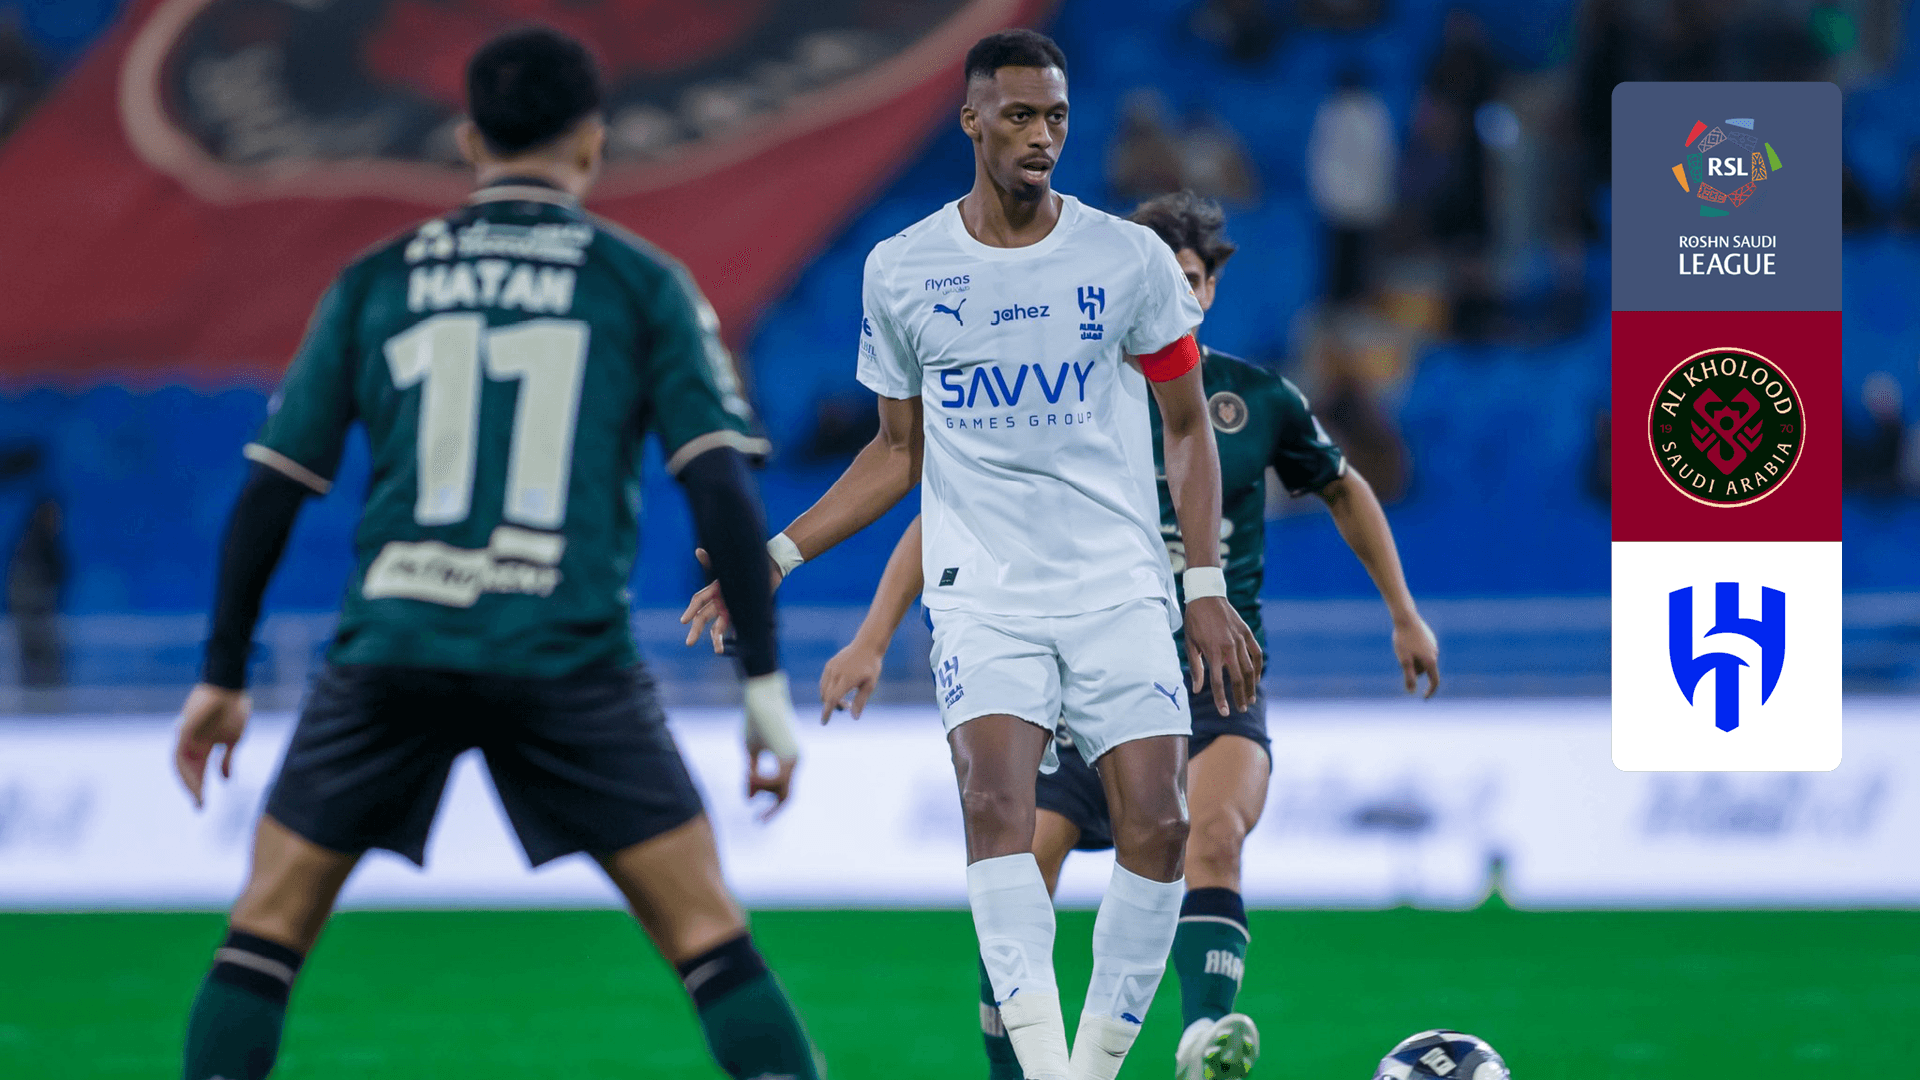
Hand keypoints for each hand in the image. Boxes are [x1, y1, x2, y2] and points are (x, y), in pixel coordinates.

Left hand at [174, 683, 249, 808]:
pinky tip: (193, 780)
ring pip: (182, 766)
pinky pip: (179, 755)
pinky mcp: (183, 731)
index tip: (204, 804)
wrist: (229, 686)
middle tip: (199, 806)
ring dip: (189, 783)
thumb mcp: (234, 740)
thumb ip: (227, 760)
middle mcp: (193, 744)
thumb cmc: (234, 709)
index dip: (202, 786)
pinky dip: (186, 770)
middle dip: (194, 789)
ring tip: (197, 797)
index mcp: (205, 745)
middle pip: (189, 771)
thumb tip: (225, 781)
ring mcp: (187, 737)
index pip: (200, 770)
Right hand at [680, 547, 781, 651]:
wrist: (770, 569)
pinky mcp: (743, 615)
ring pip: (719, 627)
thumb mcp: (729, 566)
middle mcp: (720, 602)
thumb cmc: (748, 566)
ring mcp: (731, 609)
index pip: (698, 600)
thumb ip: (713, 561)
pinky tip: (734, 646)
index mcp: (715, 589)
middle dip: (696, 630)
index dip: (691, 610)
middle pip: (704, 618)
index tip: (684, 621)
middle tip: (689, 643)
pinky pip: (736, 628)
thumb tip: (699, 551)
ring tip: (717, 650)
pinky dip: (734, 637)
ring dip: (717, 639)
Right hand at [742, 672, 799, 820]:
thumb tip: (750, 800)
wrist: (761, 698)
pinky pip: (777, 779)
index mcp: (788, 760)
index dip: (770, 804)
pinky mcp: (789, 754)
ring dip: (761, 789)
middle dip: (772, 810)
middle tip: (758, 821)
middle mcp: (796, 761)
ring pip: (780, 789)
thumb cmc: (755, 721)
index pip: (783, 790)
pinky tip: (749, 774)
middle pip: (786, 796)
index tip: (756, 814)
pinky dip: (762, 781)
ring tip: (746, 776)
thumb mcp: (751, 751)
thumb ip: (752, 775)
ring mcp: (795, 758)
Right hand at [819, 639, 884, 722]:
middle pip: (827, 696)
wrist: (867, 645)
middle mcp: (836, 673)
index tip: (824, 723)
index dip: (827, 712)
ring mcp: (831, 668)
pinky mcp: (829, 665)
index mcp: (847, 679)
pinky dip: (828, 690)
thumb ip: (860, 701)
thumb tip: (854, 717)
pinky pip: (824, 682)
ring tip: (844, 699)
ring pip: (823, 690)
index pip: (832, 699)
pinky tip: (839, 690)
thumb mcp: (870, 685)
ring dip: (830, 698)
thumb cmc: (871, 666)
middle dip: (833, 706)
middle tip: (847, 706)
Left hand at [1183, 594, 1262, 715]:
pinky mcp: (1247, 633)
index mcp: (1212, 652)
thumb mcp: (1190, 644)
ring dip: (1251, 686)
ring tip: (1251, 699)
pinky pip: (1257, 654)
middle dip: (1240, 697)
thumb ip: (1196, 668)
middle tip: (1241, 709)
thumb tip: (1196, 690)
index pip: (1218, 683)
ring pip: (1250, 669)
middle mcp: (1228, 647)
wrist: (1206, 596)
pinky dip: (1258, 668)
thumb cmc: (1194, 621)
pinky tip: (1257, 678)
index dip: (1221, 700)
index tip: (1225, 713)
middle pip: (1238, 679)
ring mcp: (1240, 640)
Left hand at [1393, 615, 1440, 697]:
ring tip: (1403, 648)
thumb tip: (1411, 691)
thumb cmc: (1403, 640)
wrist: (1406, 618)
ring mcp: (1433, 645)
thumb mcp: (1404, 661)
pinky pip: (1423, 650)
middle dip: (1414, 670)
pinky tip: (1407, 641)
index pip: (1434, 681)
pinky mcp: (1430, 638)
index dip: (1430, 691)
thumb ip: (1409, 677)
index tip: (1424, 697)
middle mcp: (1435, 654)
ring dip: (1414, 660)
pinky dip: (1415, 651)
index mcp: (1431, 661)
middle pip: (1425, 670)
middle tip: (1401, 659)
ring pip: (1423, 660)